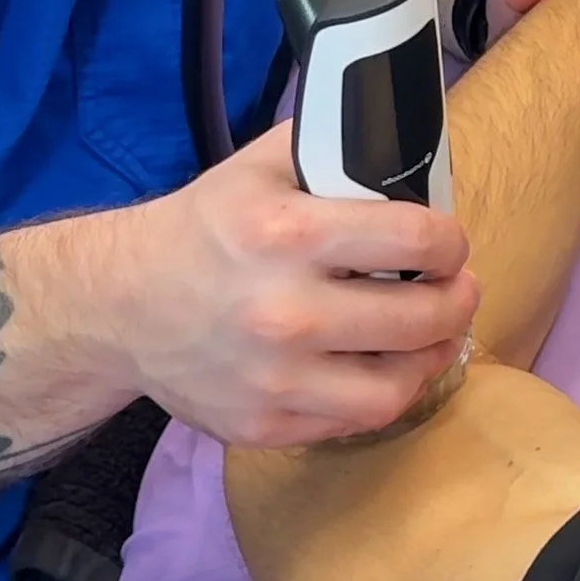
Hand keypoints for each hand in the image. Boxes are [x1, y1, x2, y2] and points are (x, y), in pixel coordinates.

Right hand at [92, 122, 478, 448]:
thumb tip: (414, 156)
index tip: (450, 245)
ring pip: (394, 388)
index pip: (412, 240)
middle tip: (459, 290)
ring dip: (430, 359)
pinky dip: (378, 395)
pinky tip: (381, 367)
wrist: (120, 304)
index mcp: (286, 234)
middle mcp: (283, 311)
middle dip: (456, 301)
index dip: (449, 243)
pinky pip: (350, 421)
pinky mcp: (262, 427)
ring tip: (433, 336)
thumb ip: (336, 153)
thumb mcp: (260, 166)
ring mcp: (272, 379)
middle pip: (417, 319)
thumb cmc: (205, 226)